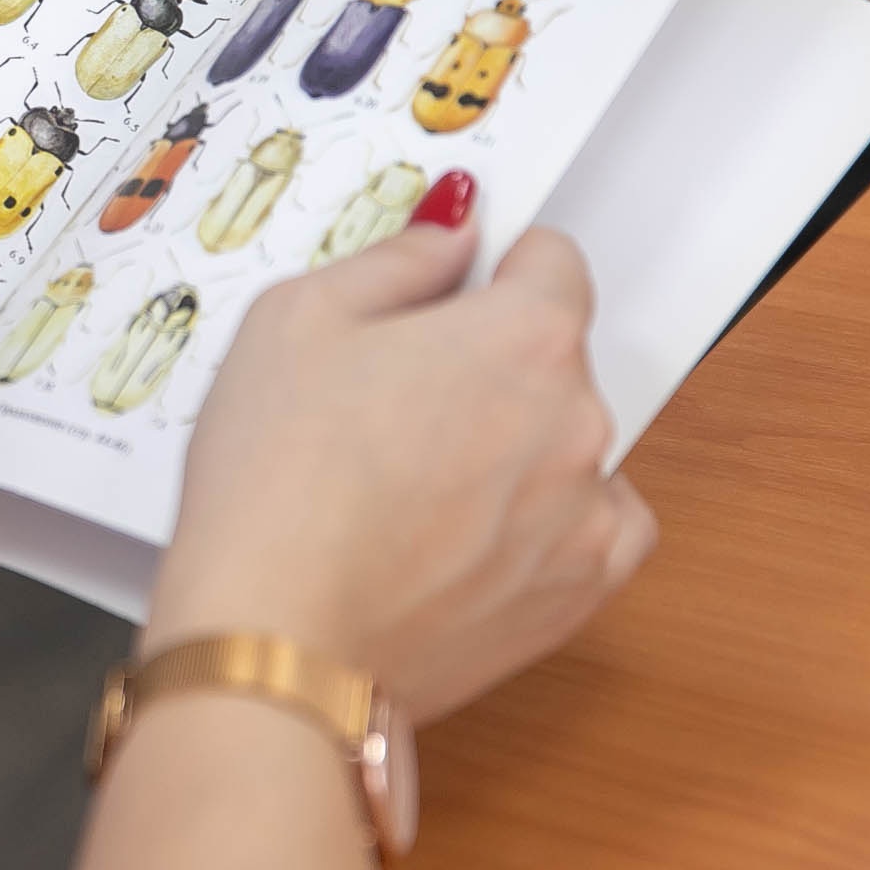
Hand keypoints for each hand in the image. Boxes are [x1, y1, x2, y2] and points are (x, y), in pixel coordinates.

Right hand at [147, 211, 656, 723]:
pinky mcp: (575, 597)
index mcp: (524, 335)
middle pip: (556, 359)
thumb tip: (455, 229)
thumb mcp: (296, 320)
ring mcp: (587, 514)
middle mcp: (580, 419)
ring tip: (414, 484)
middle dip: (489, 364)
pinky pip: (595, 532)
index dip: (493, 269)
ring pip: (569, 446)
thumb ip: (397, 262)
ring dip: (516, 446)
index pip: (554, 263)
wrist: (276, 640)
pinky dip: (548, 522)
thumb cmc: (274, 476)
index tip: (443, 297)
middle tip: (389, 402)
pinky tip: (471, 530)